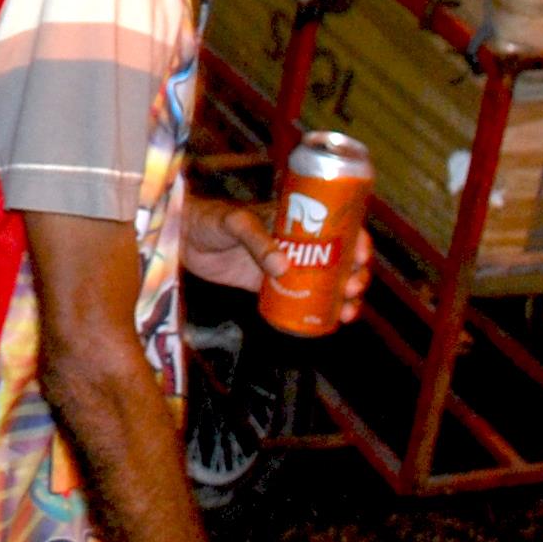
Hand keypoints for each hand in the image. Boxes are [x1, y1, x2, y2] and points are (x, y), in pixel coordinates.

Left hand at [180, 194, 371, 302]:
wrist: (180, 239)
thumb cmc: (207, 219)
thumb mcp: (234, 222)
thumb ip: (257, 241)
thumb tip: (284, 269)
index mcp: (293, 218)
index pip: (335, 224)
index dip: (355, 238)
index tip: (361, 254)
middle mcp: (295, 242)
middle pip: (338, 258)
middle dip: (354, 274)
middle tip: (352, 287)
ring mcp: (284, 265)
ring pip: (325, 282)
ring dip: (343, 297)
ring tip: (347, 311)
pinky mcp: (268, 287)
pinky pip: (300, 300)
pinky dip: (318, 312)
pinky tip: (330, 323)